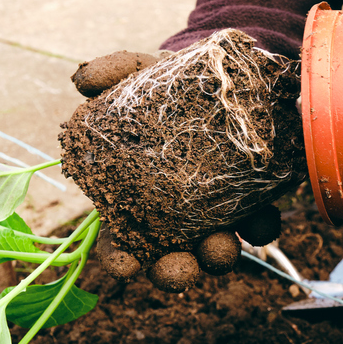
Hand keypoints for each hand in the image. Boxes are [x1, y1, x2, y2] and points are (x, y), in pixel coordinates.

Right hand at [72, 51, 281, 290]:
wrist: (225, 75)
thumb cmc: (168, 83)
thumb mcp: (141, 71)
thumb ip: (111, 72)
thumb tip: (81, 79)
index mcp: (137, 196)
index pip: (122, 243)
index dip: (120, 259)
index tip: (124, 265)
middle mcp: (176, 215)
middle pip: (170, 259)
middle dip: (173, 272)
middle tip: (176, 269)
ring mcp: (217, 211)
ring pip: (216, 249)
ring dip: (217, 256)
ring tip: (219, 247)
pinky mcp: (254, 198)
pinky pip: (259, 225)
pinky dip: (261, 228)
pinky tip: (261, 221)